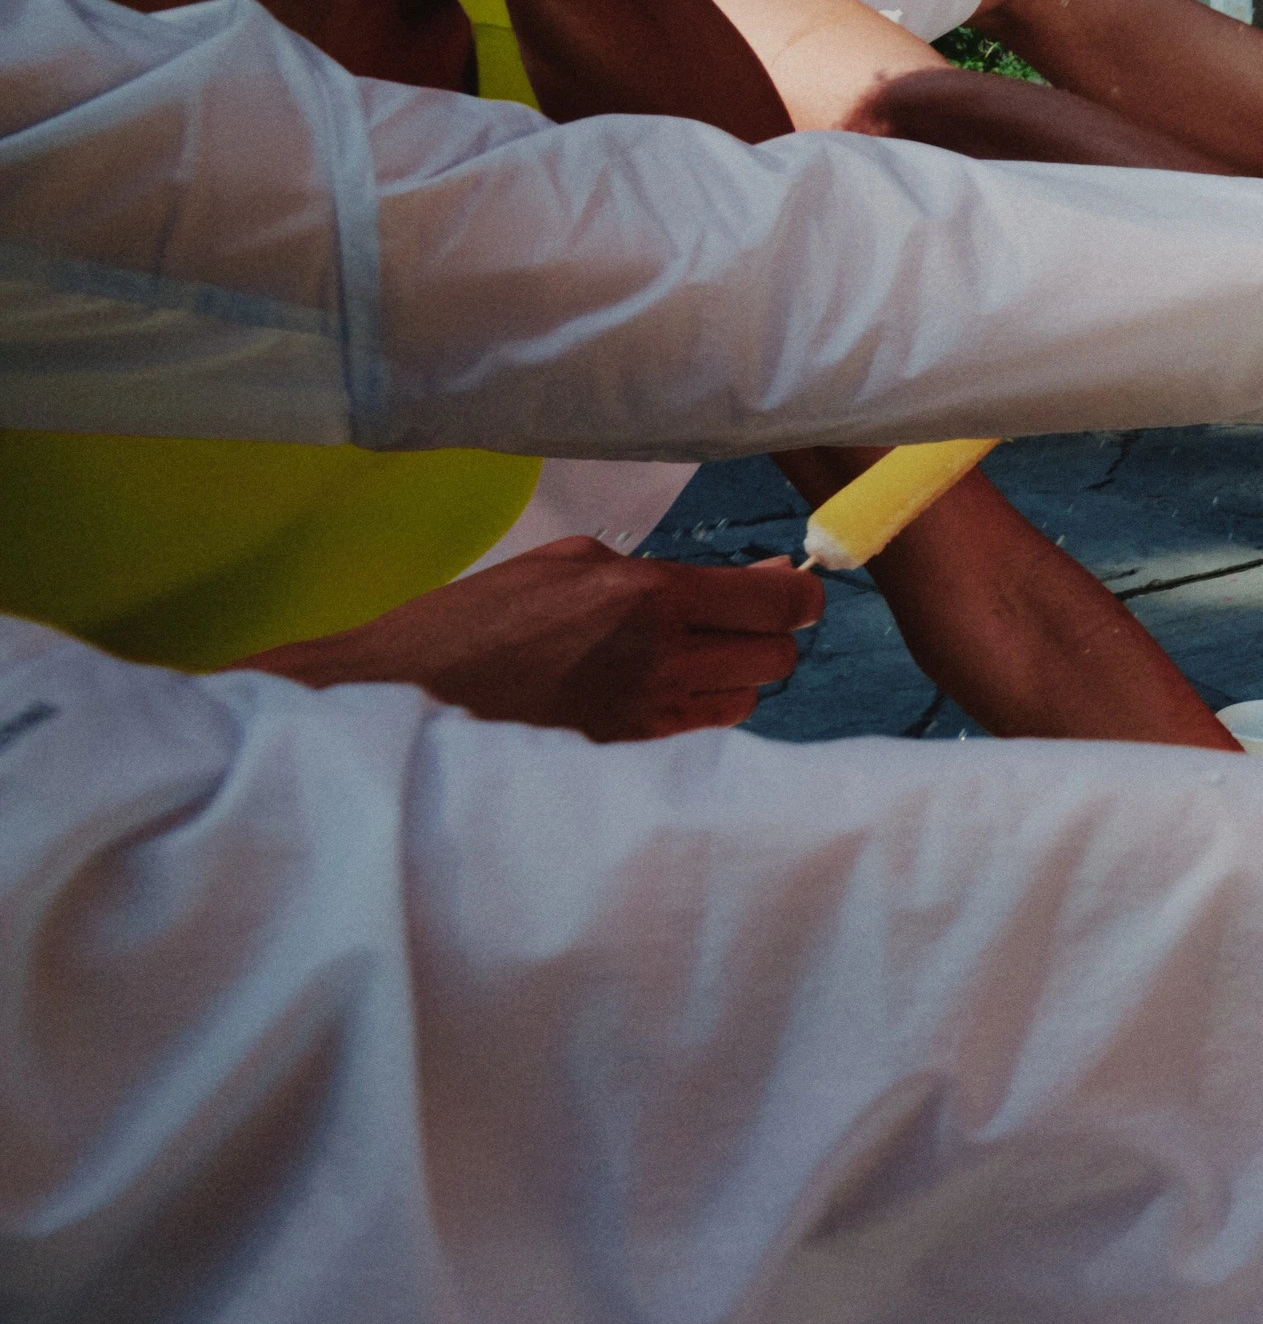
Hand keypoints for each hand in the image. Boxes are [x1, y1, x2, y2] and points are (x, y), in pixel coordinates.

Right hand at [245, 537, 825, 738]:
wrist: (406, 701)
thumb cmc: (478, 620)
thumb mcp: (569, 563)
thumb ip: (663, 570)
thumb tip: (748, 582)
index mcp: (649, 596)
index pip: (779, 605)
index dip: (795, 598)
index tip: (783, 593)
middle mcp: (663, 659)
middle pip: (777, 659)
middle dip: (765, 638)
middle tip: (727, 625)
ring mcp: (649, 718)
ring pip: (745, 702)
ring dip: (732, 680)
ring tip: (683, 662)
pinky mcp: (630, 760)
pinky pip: (701, 736)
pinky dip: (698, 715)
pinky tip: (656, 697)